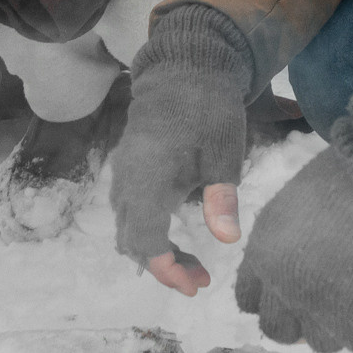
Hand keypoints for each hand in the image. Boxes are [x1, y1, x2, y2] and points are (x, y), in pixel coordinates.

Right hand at [108, 5, 252, 295]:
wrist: (184, 68)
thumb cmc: (208, 109)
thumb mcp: (223, 153)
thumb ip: (221, 197)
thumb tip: (228, 240)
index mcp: (149, 178)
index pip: (145, 239)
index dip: (167, 269)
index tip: (195, 285)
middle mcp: (128, 181)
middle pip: (132, 241)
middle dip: (164, 267)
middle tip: (201, 279)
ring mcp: (124, 174)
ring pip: (128, 228)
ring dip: (156, 251)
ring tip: (195, 264)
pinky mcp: (129, 170)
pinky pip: (129, 212)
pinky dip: (149, 232)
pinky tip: (176, 236)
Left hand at [233, 146, 352, 352]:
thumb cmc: (348, 176)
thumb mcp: (295, 205)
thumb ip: (286, 244)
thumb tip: (296, 271)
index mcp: (263, 253)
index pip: (248, 301)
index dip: (273, 299)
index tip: (295, 292)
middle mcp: (284, 286)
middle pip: (279, 331)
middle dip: (302, 322)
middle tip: (331, 303)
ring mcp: (322, 307)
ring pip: (322, 344)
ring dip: (342, 327)